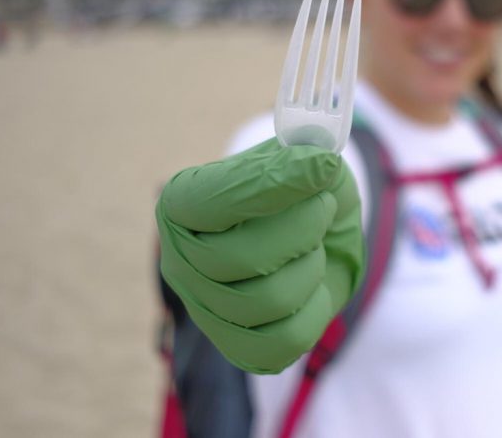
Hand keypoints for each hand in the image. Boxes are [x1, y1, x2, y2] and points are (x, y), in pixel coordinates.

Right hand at [156, 138, 362, 373]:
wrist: (321, 237)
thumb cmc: (304, 192)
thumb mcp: (307, 158)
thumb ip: (307, 156)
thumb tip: (319, 164)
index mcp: (182, 202)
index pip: (213, 200)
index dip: (272, 185)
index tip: (322, 166)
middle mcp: (179, 258)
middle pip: (242, 258)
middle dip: (304, 228)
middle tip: (322, 207)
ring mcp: (204, 308)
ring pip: (269, 301)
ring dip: (311, 267)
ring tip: (314, 246)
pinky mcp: (236, 346)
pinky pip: (285, 340)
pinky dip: (315, 309)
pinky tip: (313, 286)